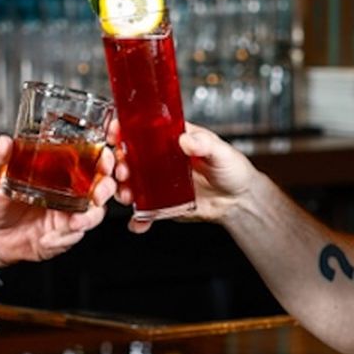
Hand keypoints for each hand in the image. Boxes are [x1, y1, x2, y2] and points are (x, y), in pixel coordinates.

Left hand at [0, 135, 115, 266]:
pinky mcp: (61, 235)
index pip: (88, 160)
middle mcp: (66, 192)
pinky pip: (75, 235)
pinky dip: (67, 237)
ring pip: (95, 213)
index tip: (105, 159)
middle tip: (97, 193)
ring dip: (90, 217)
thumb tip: (4, 142)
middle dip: (105, 189)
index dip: (103, 158)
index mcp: (55, 173)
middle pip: (101, 187)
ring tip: (75, 221)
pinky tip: (51, 236)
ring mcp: (66, 214)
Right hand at [111, 122, 260, 233]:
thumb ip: (205, 144)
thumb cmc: (233, 169)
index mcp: (172, 139)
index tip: (115, 132)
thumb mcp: (222, 151)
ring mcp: (159, 182)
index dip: (124, 129)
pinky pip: (144, 212)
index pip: (142, 130)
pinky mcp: (162, 204)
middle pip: (129, 158)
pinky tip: (137, 223)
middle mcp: (160, 160)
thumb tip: (186, 140)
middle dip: (119, 164)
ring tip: (126, 195)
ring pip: (131, 184)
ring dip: (123, 189)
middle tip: (123, 171)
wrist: (239, 200)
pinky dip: (137, 219)